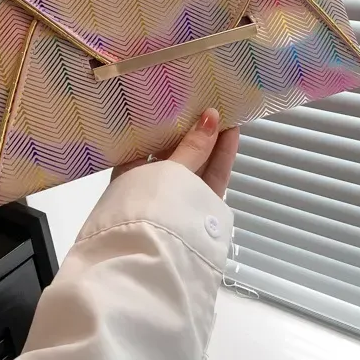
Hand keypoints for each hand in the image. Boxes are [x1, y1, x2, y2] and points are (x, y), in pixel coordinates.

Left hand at [111, 108, 240, 197]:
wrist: (158, 261)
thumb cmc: (150, 207)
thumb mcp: (170, 170)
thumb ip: (193, 145)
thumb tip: (212, 114)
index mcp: (128, 173)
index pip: (145, 139)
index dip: (162, 119)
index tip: (178, 98)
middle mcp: (150, 185)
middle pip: (174, 151)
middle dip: (192, 128)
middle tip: (207, 98)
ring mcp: (175, 198)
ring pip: (195, 163)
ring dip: (210, 139)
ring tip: (225, 110)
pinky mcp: (198, 208)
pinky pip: (208, 177)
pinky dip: (219, 156)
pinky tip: (231, 133)